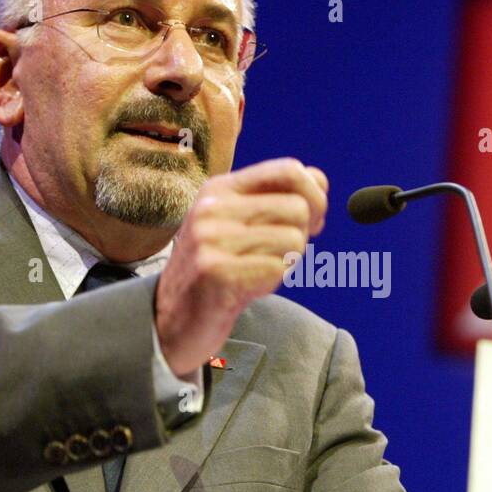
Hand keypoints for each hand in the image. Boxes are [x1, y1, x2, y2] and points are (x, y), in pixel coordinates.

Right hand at [155, 158, 328, 376]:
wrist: (171, 320)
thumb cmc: (216, 270)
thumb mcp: (237, 224)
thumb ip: (274, 199)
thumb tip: (319, 181)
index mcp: (220, 189)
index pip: (289, 170)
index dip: (315, 195)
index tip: (313, 220)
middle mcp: (212, 209)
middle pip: (298, 208)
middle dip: (304, 235)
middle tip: (281, 254)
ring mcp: (212, 240)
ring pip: (294, 240)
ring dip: (287, 262)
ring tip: (257, 271)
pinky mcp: (217, 274)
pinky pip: (278, 269)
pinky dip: (273, 282)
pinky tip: (249, 287)